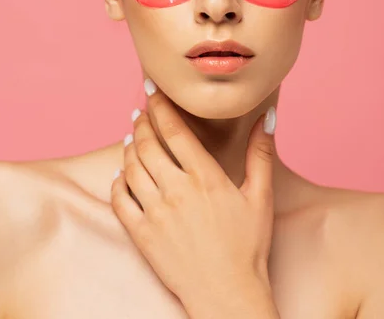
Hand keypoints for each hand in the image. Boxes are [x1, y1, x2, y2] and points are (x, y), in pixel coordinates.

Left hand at [111, 79, 276, 312]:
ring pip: (131, 168)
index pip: (174, 130)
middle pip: (147, 144)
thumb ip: (260, 154)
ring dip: (129, 148)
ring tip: (132, 137)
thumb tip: (267, 117)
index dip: (160, 105)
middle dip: (141, 122)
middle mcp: (176, 190)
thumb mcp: (260, 196)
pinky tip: (120, 175)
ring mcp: (155, 212)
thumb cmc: (247, 246)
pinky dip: (116, 183)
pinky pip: (118, 200)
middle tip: (140, 111)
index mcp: (204, 177)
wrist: (227, 294)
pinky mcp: (142, 234)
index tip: (151, 89)